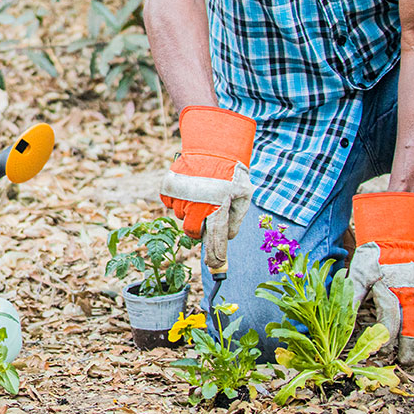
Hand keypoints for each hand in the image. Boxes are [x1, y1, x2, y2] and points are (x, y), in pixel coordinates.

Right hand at [159, 105, 255, 274]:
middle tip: (204, 216)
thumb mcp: (244, 196)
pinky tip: (190, 186)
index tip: (215, 269)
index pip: (215, 242)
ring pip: (180, 216)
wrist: (212, 145)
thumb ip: (236, 220)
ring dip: (189, 210)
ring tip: (200, 192)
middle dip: (197, 229)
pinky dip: (178, 198)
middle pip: (191, 232)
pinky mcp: (169, 188)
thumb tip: (227, 238)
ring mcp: (181, 197)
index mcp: (218, 209)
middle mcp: (198, 206)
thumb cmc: (231, 172)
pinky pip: (170, 202)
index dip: (215, 258)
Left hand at [348, 192, 413, 365]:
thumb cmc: (373, 258)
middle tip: (401, 364)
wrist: (394, 239)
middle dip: (408, 351)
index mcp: (392, 291)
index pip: (391, 323)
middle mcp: (412, 296)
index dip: (385, 341)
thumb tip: (341, 319)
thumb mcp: (357, 275)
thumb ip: (352, 298)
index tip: (380, 353)